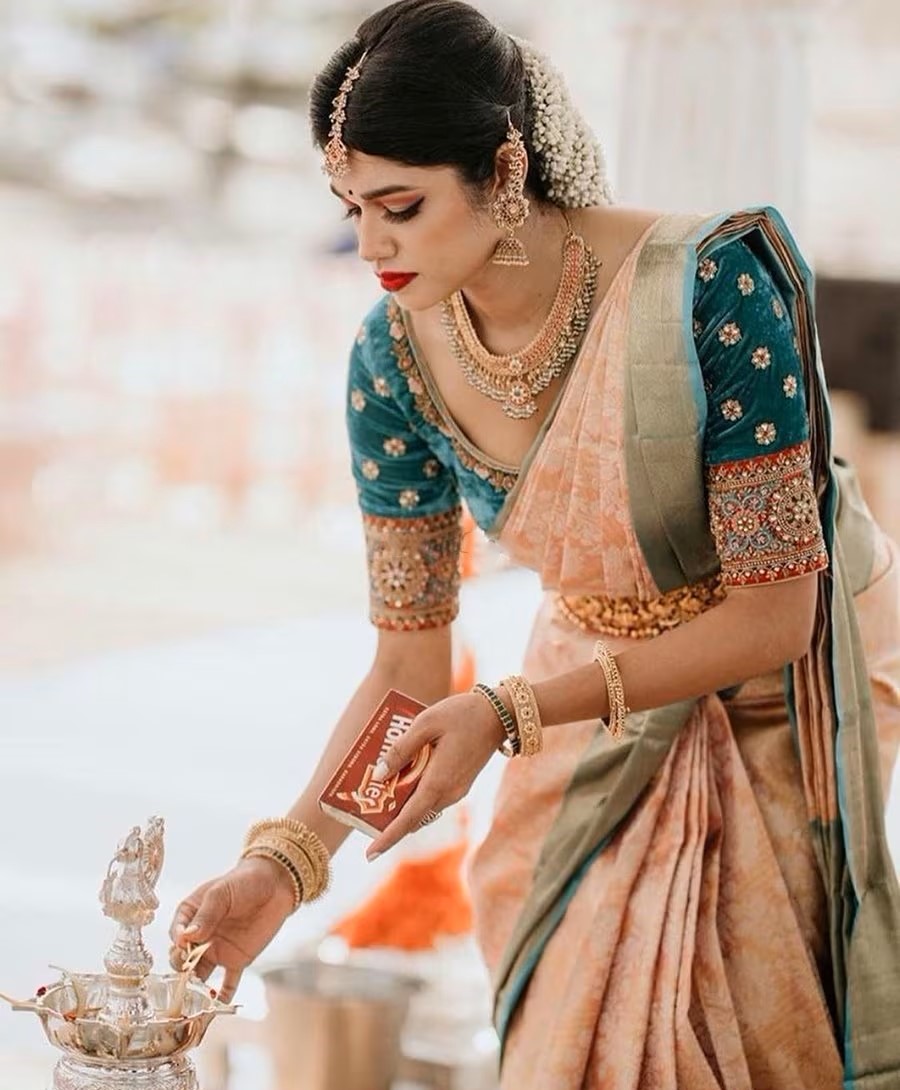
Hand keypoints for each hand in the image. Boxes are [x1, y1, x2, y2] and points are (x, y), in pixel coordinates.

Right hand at [168, 855, 295, 1002]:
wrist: (275, 884)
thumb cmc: (243, 881)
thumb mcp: (222, 892)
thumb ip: (206, 914)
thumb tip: (186, 936)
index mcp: (190, 915)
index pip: (176, 933)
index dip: (177, 940)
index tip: (181, 943)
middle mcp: (200, 937)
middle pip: (183, 958)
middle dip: (182, 966)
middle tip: (187, 970)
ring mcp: (217, 950)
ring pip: (200, 974)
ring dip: (196, 987)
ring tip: (194, 997)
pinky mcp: (237, 960)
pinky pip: (228, 982)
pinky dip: (222, 995)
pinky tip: (217, 1005)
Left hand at [366, 690, 506, 860]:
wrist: (500, 714)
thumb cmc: (461, 714)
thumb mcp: (425, 723)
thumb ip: (401, 749)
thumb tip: (379, 774)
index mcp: (438, 782)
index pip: (408, 819)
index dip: (387, 838)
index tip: (369, 854)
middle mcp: (448, 794)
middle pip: (412, 817)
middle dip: (388, 820)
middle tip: (363, 811)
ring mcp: (457, 791)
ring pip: (422, 808)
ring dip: (401, 806)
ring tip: (377, 791)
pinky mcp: (460, 784)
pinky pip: (432, 798)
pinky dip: (414, 795)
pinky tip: (402, 777)